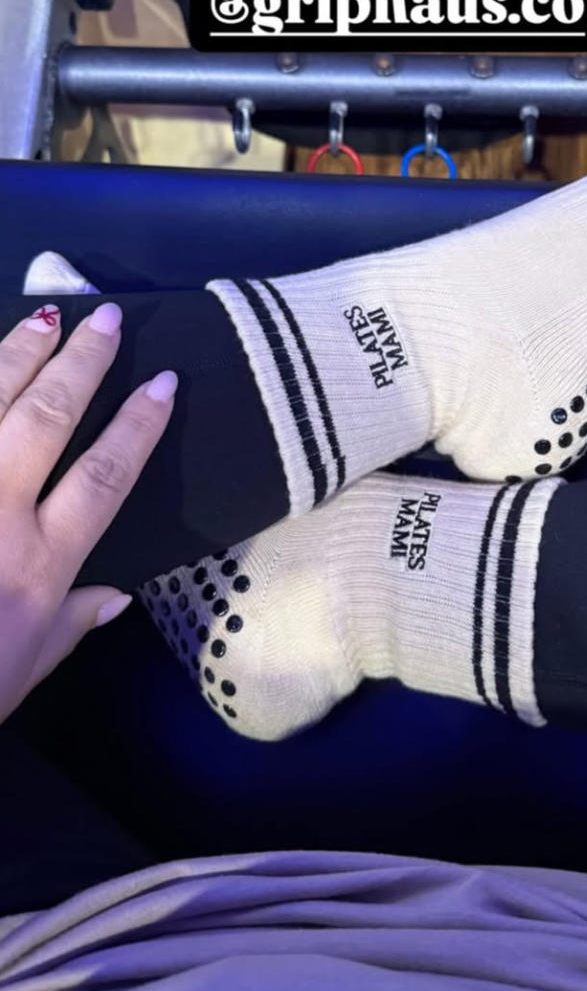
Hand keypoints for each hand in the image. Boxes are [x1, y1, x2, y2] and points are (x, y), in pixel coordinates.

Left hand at [0, 301, 175, 724]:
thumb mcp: (21, 673)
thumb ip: (68, 626)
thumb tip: (118, 595)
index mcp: (38, 562)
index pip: (103, 475)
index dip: (136, 425)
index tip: (164, 382)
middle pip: (47, 419)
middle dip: (81, 364)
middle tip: (107, 320)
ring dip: (19, 355)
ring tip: (45, 317)